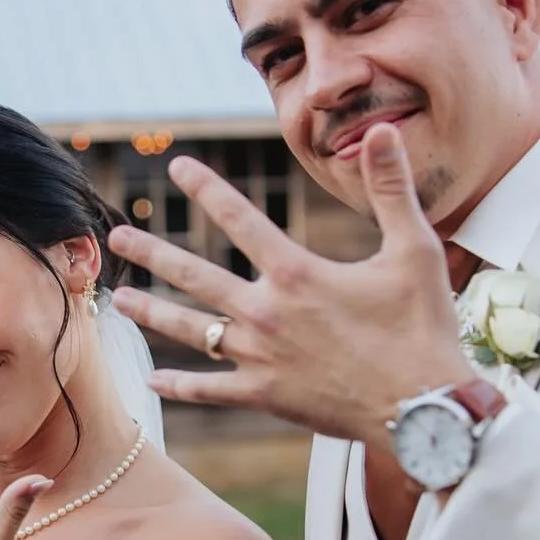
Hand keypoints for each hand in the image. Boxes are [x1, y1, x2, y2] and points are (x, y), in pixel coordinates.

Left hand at [108, 123, 471, 448]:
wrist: (422, 409)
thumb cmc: (422, 329)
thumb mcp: (415, 250)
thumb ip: (392, 188)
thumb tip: (382, 130)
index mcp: (297, 273)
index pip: (239, 218)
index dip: (206, 188)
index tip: (177, 167)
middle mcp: (267, 313)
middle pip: (195, 275)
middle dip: (153, 253)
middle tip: (117, 239)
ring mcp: (261, 358)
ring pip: (191, 331)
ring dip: (153, 313)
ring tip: (121, 301)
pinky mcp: (266, 397)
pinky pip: (210, 390)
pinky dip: (180, 386)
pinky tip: (152, 380)